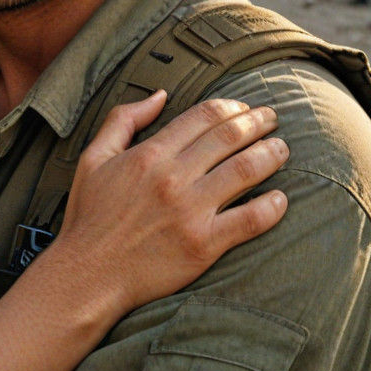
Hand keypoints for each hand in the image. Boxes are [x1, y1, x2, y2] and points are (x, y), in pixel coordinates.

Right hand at [58, 93, 287, 313]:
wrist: (88, 275)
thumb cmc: (89, 216)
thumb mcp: (93, 157)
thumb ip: (123, 120)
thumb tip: (160, 95)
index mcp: (149, 154)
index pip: (202, 117)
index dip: (230, 107)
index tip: (245, 108)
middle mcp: (173, 177)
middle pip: (229, 137)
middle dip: (258, 122)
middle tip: (273, 118)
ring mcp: (190, 211)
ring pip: (245, 170)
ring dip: (271, 154)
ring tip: (282, 149)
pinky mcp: (204, 245)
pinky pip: (250, 220)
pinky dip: (272, 207)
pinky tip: (281, 199)